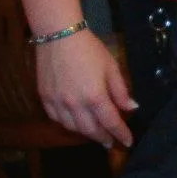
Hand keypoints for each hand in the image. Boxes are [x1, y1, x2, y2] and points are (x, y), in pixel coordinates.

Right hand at [36, 31, 137, 148]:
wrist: (59, 35)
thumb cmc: (90, 49)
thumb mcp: (112, 67)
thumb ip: (120, 90)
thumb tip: (131, 108)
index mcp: (95, 96)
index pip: (111, 122)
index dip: (121, 134)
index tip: (128, 142)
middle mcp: (75, 104)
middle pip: (91, 130)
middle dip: (102, 138)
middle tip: (110, 141)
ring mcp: (57, 103)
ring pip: (72, 128)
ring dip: (85, 133)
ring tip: (95, 133)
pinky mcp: (45, 98)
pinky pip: (57, 119)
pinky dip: (68, 125)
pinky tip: (75, 123)